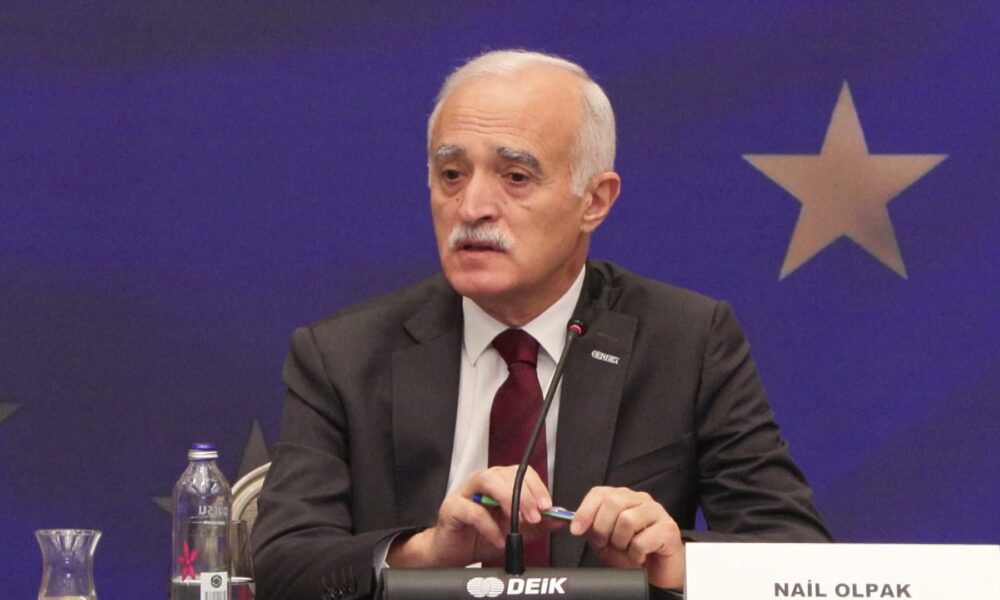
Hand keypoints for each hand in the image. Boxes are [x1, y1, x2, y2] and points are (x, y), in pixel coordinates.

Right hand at [387, 465, 561, 566]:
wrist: (452, 553)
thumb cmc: (481, 537)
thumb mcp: (515, 531)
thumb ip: (538, 524)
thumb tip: (560, 518)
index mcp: (498, 482)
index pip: (521, 473)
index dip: (537, 487)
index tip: (548, 506)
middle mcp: (482, 481)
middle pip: (506, 475)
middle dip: (525, 495)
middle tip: (535, 517)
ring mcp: (465, 492)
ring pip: (487, 482)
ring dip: (508, 500)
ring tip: (519, 522)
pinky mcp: (451, 507)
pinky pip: (472, 510)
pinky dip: (489, 526)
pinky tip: (499, 539)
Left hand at [570, 487, 684, 589]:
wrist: (659, 572)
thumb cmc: (633, 553)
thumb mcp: (606, 542)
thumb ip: (592, 530)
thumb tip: (576, 524)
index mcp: (623, 498)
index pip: (600, 493)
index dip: (585, 511)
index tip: (576, 529)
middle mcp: (640, 500)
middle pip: (613, 502)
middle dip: (602, 527)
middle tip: (604, 543)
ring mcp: (656, 512)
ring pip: (627, 519)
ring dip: (621, 542)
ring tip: (626, 550)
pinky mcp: (668, 529)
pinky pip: (642, 540)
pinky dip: (635, 554)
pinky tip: (639, 556)